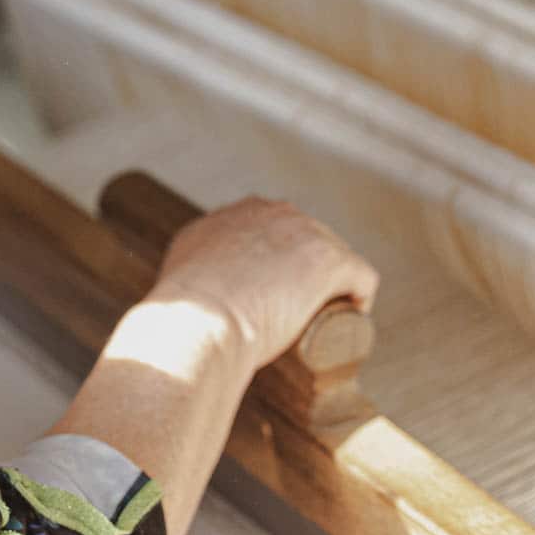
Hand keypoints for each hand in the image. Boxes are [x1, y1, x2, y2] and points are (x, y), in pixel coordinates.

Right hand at [150, 197, 378, 372]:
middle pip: (306, 241)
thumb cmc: (182, 318)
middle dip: (307, 273)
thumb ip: (182, 279)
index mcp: (235, 215)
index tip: (274, 295)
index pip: (272, 233)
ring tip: (327, 319)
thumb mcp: (176, 279)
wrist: (197, 322)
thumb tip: (174, 307)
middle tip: (300, 313)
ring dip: (334, 285)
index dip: (279, 264)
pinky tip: (354, 315)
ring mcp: (303, 233)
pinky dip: (359, 296)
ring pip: (334, 257)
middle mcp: (270, 212)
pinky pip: (361, 276)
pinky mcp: (329, 261)